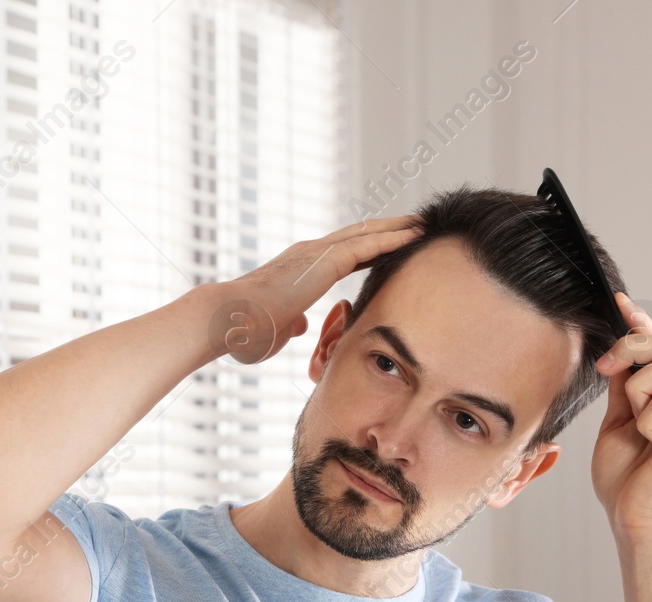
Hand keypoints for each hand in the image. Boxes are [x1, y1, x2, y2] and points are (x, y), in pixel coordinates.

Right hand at [210, 215, 422, 363]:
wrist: (228, 318)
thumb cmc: (245, 328)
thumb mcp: (277, 327)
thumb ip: (291, 321)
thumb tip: (299, 324)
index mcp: (299, 268)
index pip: (342, 253)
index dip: (369, 248)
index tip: (390, 245)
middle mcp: (309, 253)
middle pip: (358, 235)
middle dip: (387, 230)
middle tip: (415, 224)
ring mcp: (316, 254)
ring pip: (366, 234)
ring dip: (397, 229)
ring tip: (423, 223)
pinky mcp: (323, 262)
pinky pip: (366, 247)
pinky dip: (392, 240)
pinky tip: (414, 235)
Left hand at [590, 292, 651, 545]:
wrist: (634, 519)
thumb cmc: (625, 481)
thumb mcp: (617, 423)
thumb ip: (624, 389)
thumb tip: (619, 354)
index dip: (641, 322)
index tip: (619, 300)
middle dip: (631, 348)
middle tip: (605, 368)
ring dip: (637, 394)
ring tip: (639, 427)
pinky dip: (645, 421)